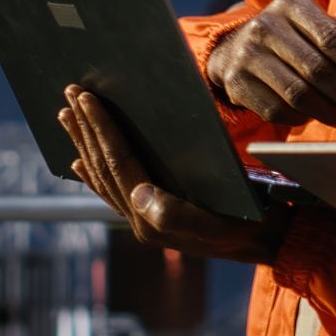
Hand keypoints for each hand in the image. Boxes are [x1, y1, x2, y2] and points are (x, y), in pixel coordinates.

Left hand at [58, 84, 285, 262]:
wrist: (269, 241)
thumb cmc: (251, 223)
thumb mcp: (219, 221)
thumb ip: (176, 214)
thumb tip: (137, 192)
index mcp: (153, 218)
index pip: (119, 163)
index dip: (101, 128)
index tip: (87, 97)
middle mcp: (141, 221)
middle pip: (104, 167)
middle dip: (85, 129)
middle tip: (69, 94)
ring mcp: (143, 220)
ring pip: (103, 177)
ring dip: (84, 143)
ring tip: (66, 116)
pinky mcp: (151, 218)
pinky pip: (113, 192)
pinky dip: (93, 175)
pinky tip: (79, 162)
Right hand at [205, 0, 335, 126]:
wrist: (236, 49)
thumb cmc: (292, 39)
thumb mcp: (322, 31)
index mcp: (292, 6)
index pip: (330, 37)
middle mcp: (265, 26)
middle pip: (316, 68)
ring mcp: (246, 55)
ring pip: (298, 94)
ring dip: (330, 113)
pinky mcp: (236, 83)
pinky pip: (277, 111)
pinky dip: (302, 119)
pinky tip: (316, 117)